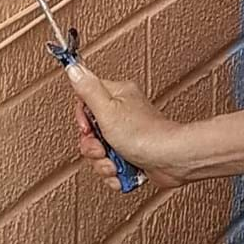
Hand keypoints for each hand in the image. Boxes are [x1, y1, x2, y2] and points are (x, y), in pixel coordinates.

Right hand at [63, 60, 188, 189]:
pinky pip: (112, 167)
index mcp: (118, 95)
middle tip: (103, 148)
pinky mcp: (133, 156)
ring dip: (104, 164)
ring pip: (100, 153)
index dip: (83, 119)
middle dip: (93, 148)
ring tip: (116, 163)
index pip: (86, 102)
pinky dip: (116, 174)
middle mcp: (124, 114)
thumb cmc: (146, 134)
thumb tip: (74, 68)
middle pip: (91, 132)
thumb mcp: (107, 109)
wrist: (170, 160)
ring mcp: (129, 136)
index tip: (88, 127)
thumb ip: (88, 89)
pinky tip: (124, 172)